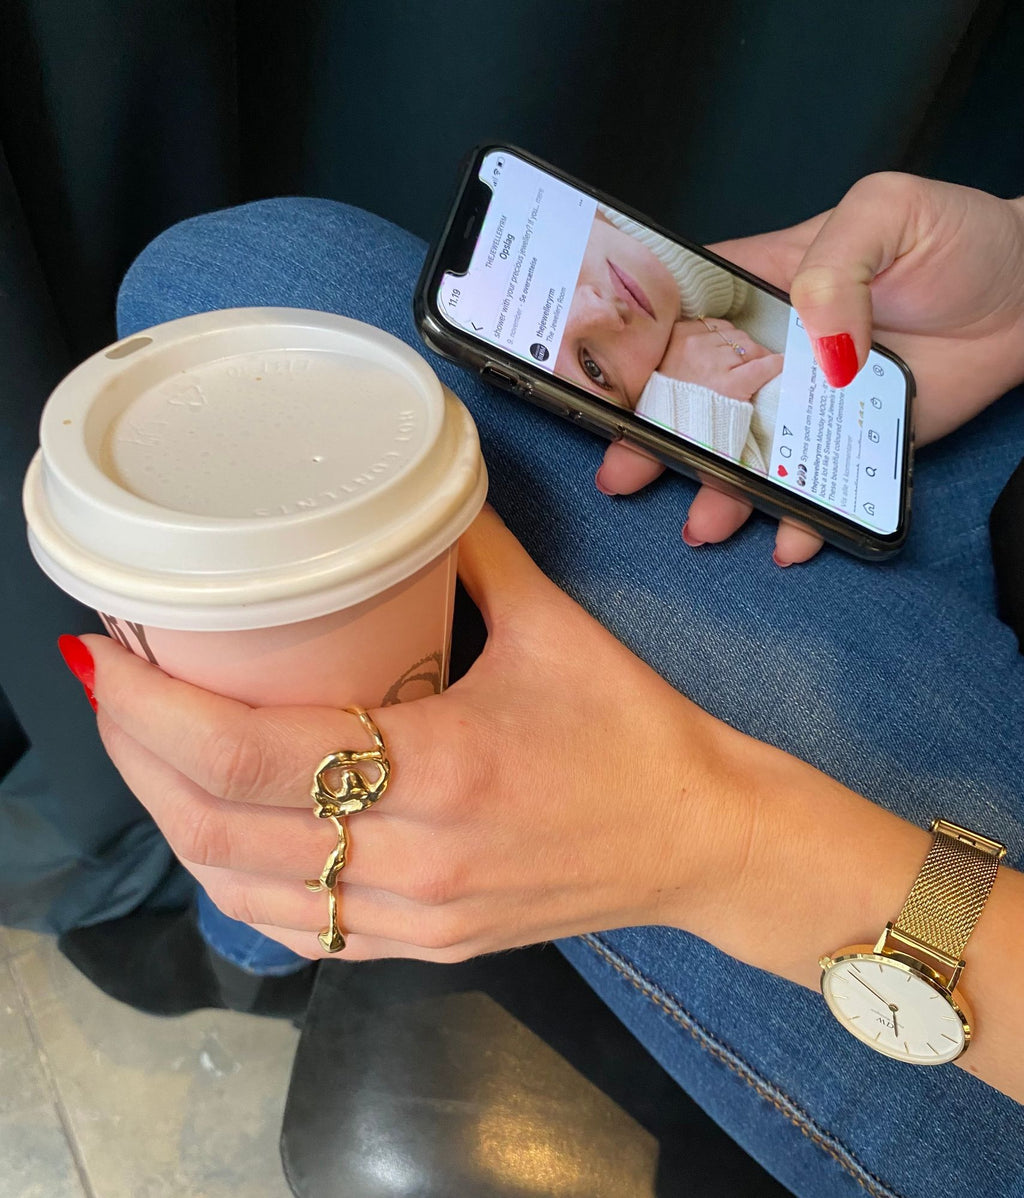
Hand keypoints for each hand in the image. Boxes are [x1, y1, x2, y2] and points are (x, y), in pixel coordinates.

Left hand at [84, 509, 749, 960]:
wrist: (698, 839)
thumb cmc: (634, 733)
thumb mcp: (554, 624)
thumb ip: (470, 552)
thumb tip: (407, 499)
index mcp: (441, 770)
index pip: (251, 755)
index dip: (154, 711)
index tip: (109, 656)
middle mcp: (412, 859)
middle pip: (218, 829)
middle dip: (138, 758)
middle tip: (113, 689)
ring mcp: (413, 917)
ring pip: (241, 891)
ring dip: (173, 821)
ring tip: (147, 751)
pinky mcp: (423, 946)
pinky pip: (297, 931)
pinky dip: (232, 881)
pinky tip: (216, 830)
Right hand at [597, 173, 1023, 563]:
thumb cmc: (957, 238)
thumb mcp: (885, 213)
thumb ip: (836, 265)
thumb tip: (814, 341)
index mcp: (762, 286)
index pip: (682, 317)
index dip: (637, 352)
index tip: (604, 388)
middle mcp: (774, 351)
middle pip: (698, 399)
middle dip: (655, 440)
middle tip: (625, 471)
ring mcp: (809, 402)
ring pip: (748, 455)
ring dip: (720, 493)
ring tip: (705, 523)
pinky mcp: (851, 442)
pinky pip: (817, 487)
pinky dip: (803, 519)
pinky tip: (790, 537)